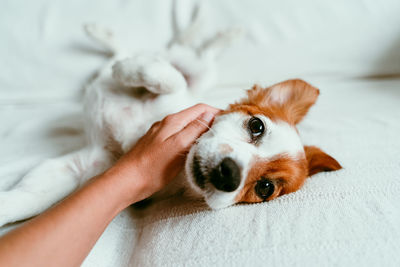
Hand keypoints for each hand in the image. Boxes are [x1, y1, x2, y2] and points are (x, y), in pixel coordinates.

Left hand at [105, 104, 219, 204]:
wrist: (127, 181)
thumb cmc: (152, 167)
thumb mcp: (177, 146)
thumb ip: (194, 129)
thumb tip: (210, 115)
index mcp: (173, 121)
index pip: (200, 108)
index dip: (217, 112)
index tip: (230, 121)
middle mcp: (167, 124)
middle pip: (194, 115)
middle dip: (211, 119)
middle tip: (226, 130)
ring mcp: (162, 134)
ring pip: (187, 126)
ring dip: (202, 128)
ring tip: (214, 139)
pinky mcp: (159, 145)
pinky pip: (180, 135)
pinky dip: (191, 137)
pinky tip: (195, 148)